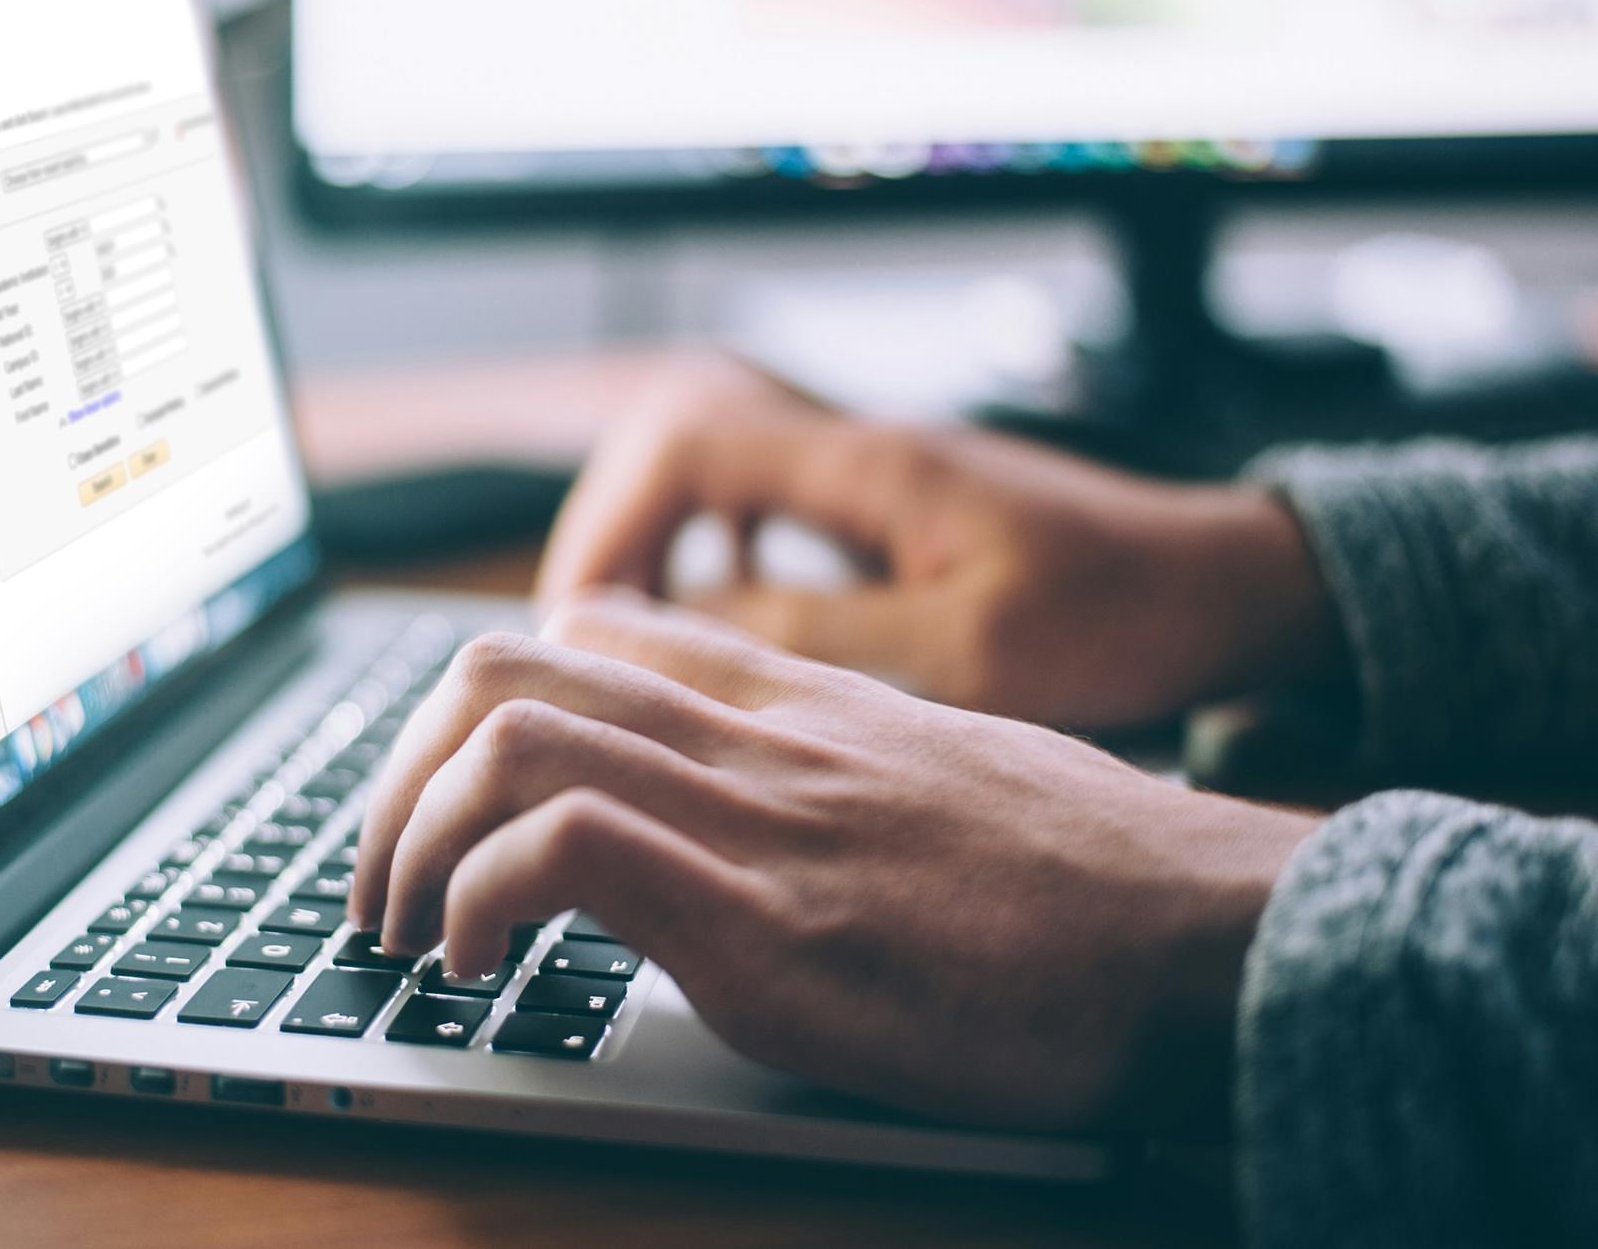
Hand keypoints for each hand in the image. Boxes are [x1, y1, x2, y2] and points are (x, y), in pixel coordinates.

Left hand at [350, 590, 1317, 1130]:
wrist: (1215, 934)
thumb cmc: (1097, 880)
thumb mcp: (946, 781)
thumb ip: (832, 772)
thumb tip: (756, 821)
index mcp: (798, 701)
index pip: (590, 631)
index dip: (478, 706)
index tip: (451, 799)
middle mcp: (760, 734)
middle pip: (507, 665)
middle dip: (399, 774)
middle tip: (382, 877)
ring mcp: (760, 817)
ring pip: (508, 734)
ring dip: (408, 836)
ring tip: (406, 930)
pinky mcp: (771, 922)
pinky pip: (564, 847)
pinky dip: (478, 897)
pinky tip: (479, 965)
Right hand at [537, 362, 1341, 729]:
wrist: (1224, 587)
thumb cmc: (1121, 616)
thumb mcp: (968, 649)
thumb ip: (819, 633)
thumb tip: (682, 629)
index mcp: (868, 467)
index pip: (684, 443)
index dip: (610, 524)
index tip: (580, 619)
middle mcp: (859, 453)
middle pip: (677, 447)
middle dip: (613, 536)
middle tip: (585, 641)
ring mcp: (875, 479)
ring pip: (716, 479)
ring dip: (659, 549)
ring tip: (631, 644)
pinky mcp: (893, 514)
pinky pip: (767, 514)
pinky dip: (718, 562)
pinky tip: (721, 631)